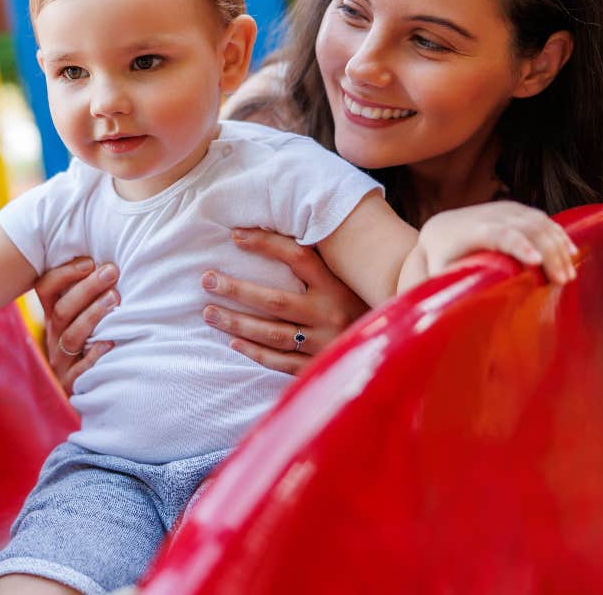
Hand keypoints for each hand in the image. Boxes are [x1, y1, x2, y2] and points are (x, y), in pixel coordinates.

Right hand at [32, 257, 118, 394]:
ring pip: (72, 336)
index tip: (89, 262)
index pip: (45, 289)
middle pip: (62, 310)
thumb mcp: (84, 317)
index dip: (64, 274)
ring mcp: (61, 361)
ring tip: (115, 298)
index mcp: (53, 317)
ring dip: (93, 314)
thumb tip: (109, 261)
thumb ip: (89, 293)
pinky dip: (95, 355)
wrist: (89, 389)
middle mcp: (53, 336)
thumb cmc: (93, 344)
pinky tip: (110, 342)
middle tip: (111, 272)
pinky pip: (81, 370)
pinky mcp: (72, 384)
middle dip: (87, 289)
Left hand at [202, 228, 367, 374]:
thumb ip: (320, 263)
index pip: (298, 257)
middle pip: (274, 300)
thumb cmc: (363, 305)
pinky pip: (280, 360)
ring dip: (236, 322)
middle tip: (206, 279)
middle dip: (236, 290)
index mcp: (337, 286)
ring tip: (208, 312)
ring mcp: (323, 343)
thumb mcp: (349, 280)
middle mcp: (329, 313)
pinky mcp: (318, 367)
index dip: (266, 244)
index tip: (235, 236)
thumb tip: (280, 235)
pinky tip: (232, 341)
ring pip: (271, 333)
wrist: (396, 348)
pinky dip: (255, 351)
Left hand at [420, 201, 576, 283]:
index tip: (536, 262)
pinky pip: (542, 219)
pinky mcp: (515, 209)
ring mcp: (504, 209)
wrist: (440, 228)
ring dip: (558, 246)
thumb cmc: (441, 260)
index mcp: (471, 231)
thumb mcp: (442, 276)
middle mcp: (490, 215)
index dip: (519, 245)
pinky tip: (570, 254)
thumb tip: (468, 322)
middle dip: (548, 253)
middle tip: (563, 281)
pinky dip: (558, 235)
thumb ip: (456, 291)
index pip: (498, 232)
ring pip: (539, 222)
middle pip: (527, 228)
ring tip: (568, 275)